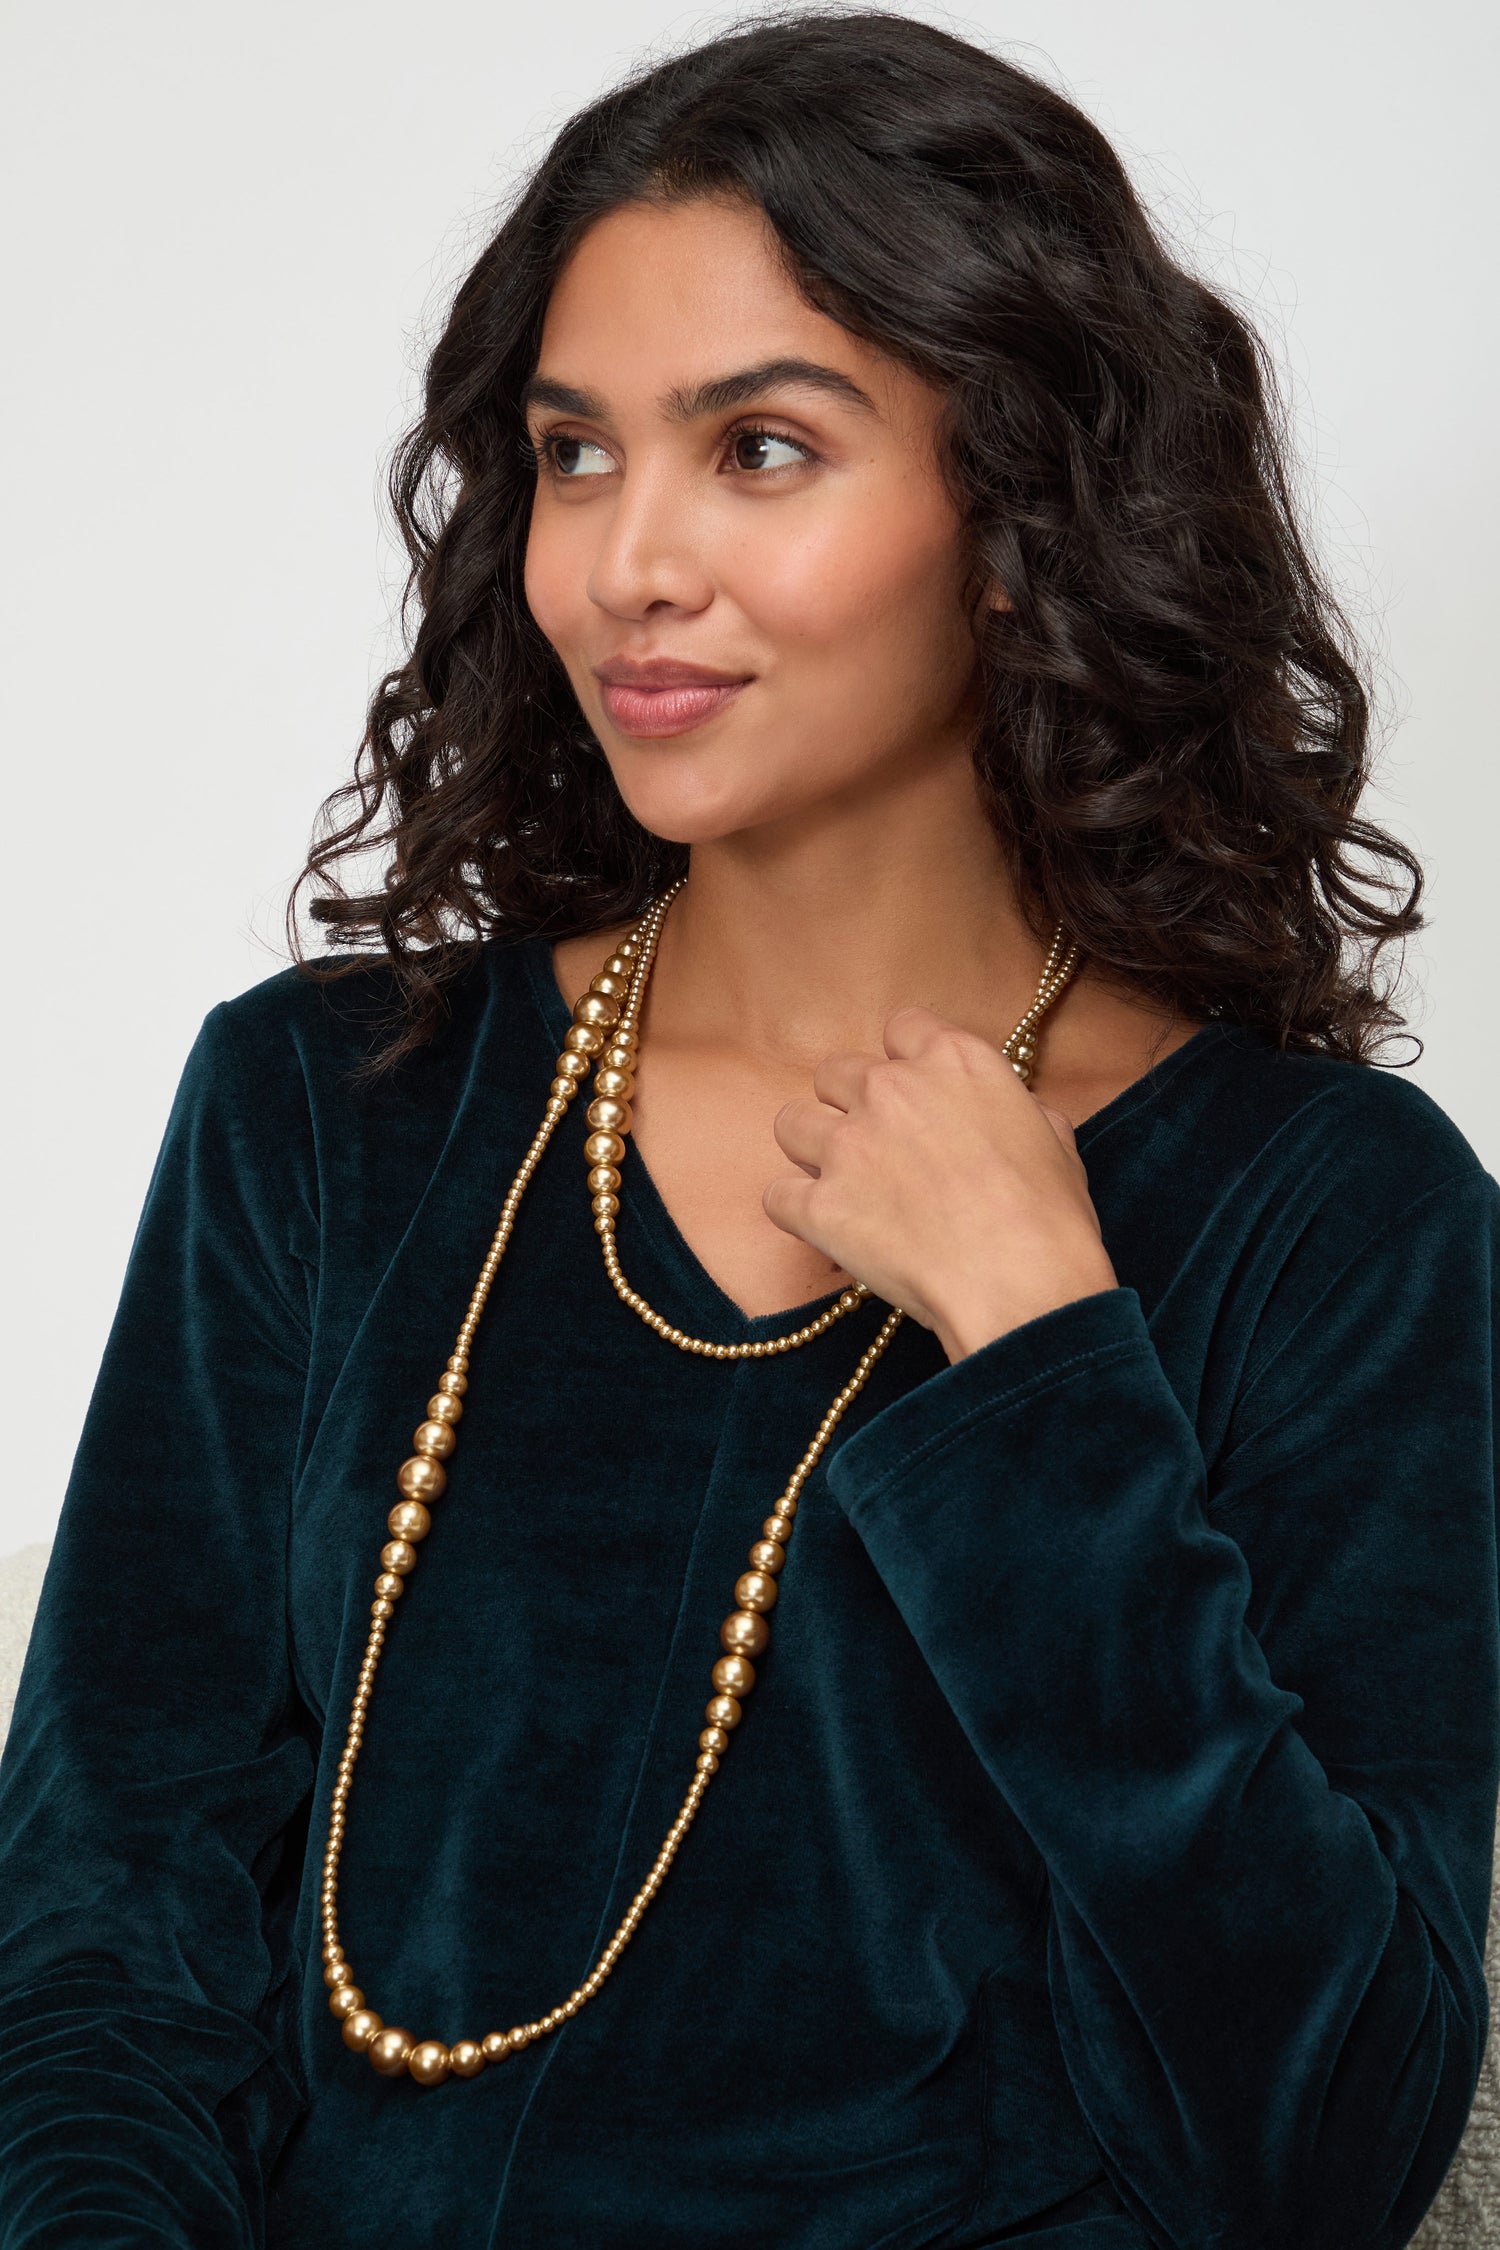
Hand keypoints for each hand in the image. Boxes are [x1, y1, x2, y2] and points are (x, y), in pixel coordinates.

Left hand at [763, 1004, 1117, 1362]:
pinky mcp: (820, 1204)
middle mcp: (891, 1088)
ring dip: (811, 1151)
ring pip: (791, 1123)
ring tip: (841, 1186)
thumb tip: (1009, 1117)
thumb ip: (1017, 1110)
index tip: (913, 1095)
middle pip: (835, 1072)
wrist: (1021, 1283)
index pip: (901, 1027)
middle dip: (848, 1106)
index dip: (903, 1063)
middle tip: (875, 1149)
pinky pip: (777, 1196)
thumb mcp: (1054, 1140)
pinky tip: (827, 1231)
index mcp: (953, 1060)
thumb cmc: (1050, 1218)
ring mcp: (849, 1144)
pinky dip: (796, 1213)